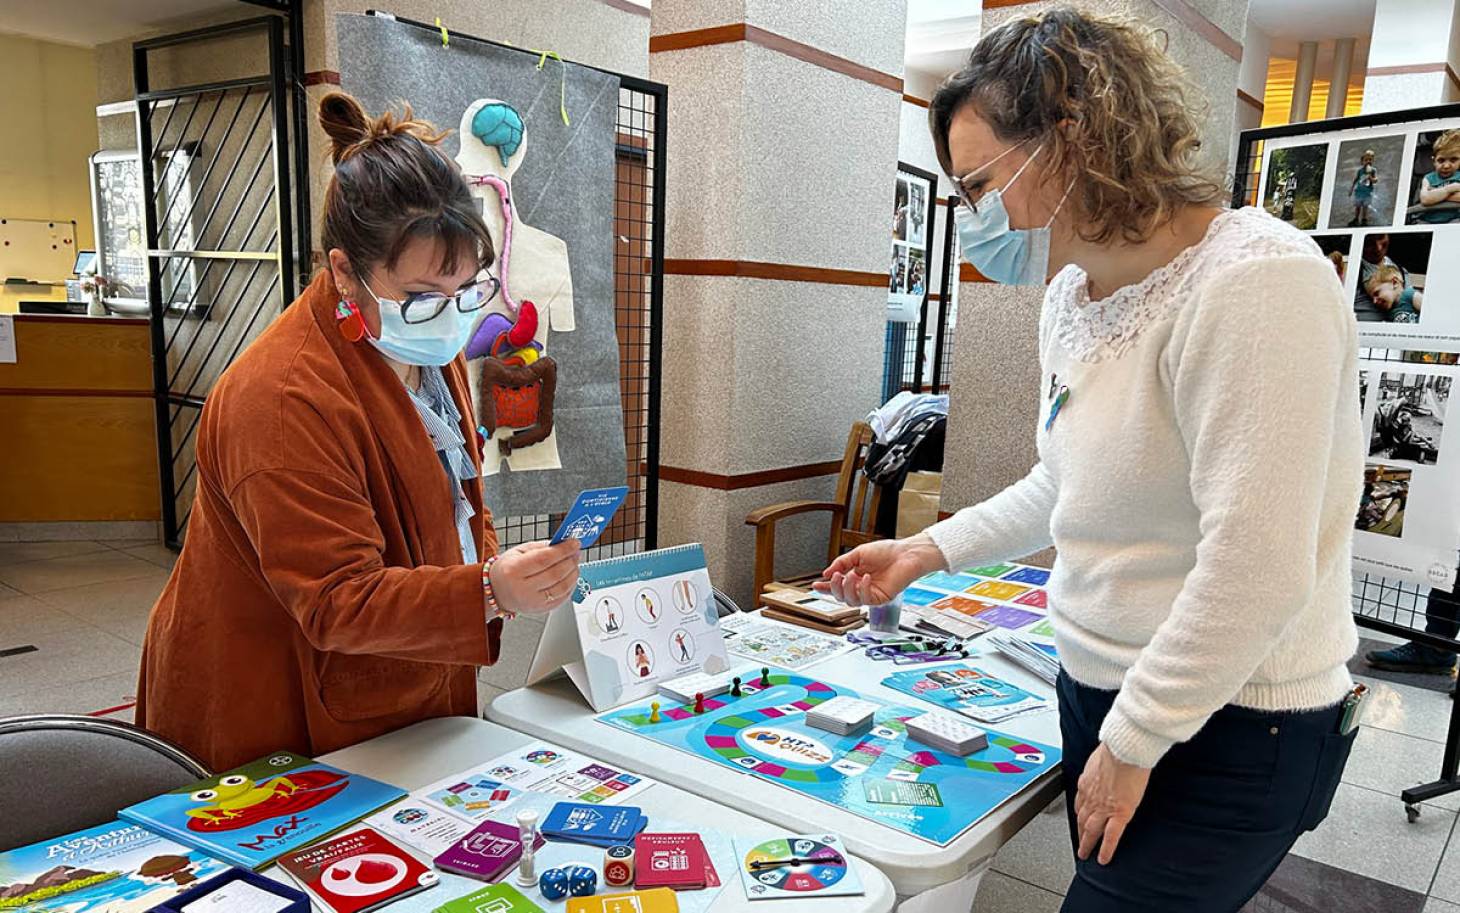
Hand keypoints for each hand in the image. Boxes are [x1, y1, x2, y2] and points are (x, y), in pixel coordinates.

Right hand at [488, 539, 581, 614]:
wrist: (497, 592)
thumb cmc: (508, 570)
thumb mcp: (519, 552)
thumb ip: (542, 547)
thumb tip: (564, 544)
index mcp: (513, 570)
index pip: (544, 559)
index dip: (563, 550)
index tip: (574, 542)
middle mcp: (522, 589)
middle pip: (555, 574)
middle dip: (570, 560)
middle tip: (576, 551)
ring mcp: (532, 602)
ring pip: (562, 587)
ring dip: (573, 573)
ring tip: (574, 563)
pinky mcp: (541, 610)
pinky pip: (563, 597)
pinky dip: (571, 585)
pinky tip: (571, 576)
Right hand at [812, 533, 946, 606]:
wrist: (906, 554)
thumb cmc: (887, 552)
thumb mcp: (858, 553)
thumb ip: (842, 563)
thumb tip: (827, 572)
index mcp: (855, 576)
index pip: (837, 585)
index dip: (825, 587)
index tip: (815, 585)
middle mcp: (861, 586)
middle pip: (841, 596)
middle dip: (834, 588)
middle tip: (835, 577)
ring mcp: (870, 594)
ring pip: (850, 601)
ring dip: (847, 589)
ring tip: (850, 576)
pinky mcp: (880, 598)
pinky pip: (865, 599)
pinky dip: (862, 589)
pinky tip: (865, 578)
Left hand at [1074, 743, 1150, 865]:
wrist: (1124, 749)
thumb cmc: (1117, 748)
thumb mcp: (1102, 756)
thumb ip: (1102, 765)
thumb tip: (1106, 762)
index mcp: (1087, 781)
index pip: (1080, 803)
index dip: (1080, 813)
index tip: (1080, 819)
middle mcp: (1091, 796)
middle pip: (1082, 819)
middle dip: (1080, 833)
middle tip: (1079, 844)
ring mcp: (1103, 807)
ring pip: (1091, 830)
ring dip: (1087, 844)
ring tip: (1086, 854)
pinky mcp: (1119, 813)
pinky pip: (1111, 836)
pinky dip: (1106, 849)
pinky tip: (1104, 859)